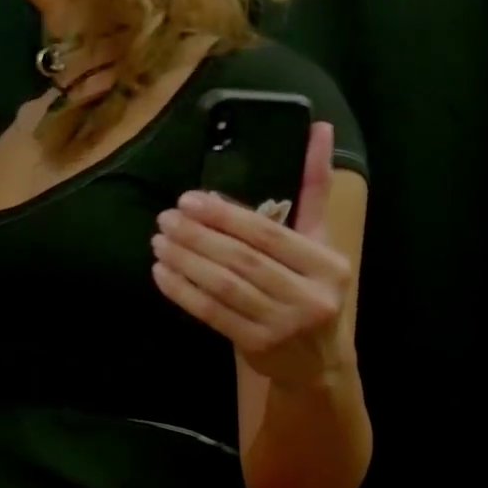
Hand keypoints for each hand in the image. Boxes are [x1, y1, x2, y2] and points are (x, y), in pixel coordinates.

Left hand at [152, 122, 353, 387]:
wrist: (318, 361)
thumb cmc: (312, 285)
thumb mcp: (319, 239)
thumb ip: (313, 187)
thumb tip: (318, 127)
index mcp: (328, 265)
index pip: (270, 235)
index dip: (226, 216)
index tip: (189, 199)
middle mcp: (311, 297)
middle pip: (243, 260)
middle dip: (198, 236)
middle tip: (165, 218)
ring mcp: (284, 326)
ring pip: (224, 287)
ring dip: (185, 261)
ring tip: (158, 240)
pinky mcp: (258, 346)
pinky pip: (212, 314)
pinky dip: (182, 292)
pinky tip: (162, 272)